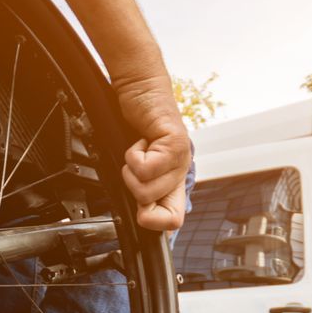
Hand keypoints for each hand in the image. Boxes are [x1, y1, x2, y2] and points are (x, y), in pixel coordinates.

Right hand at [116, 84, 191, 231]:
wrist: (141, 90)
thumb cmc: (137, 125)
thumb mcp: (137, 164)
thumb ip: (141, 188)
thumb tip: (140, 216)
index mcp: (172, 182)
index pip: (173, 222)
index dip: (152, 222)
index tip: (139, 205)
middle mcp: (180, 173)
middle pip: (150, 208)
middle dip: (132, 187)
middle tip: (137, 165)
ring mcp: (180, 159)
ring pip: (145, 189)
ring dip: (131, 169)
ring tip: (139, 151)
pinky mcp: (174, 143)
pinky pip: (145, 167)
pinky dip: (132, 154)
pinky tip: (141, 141)